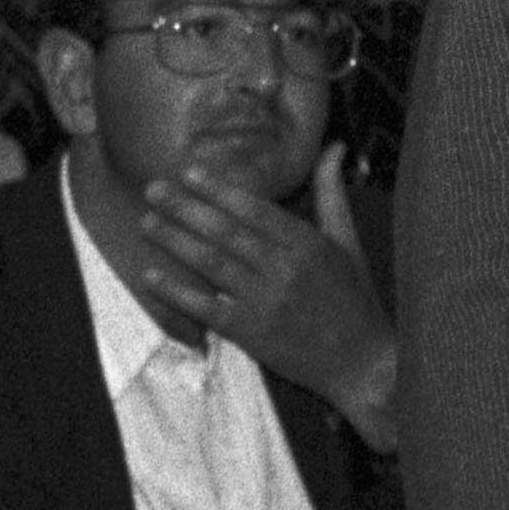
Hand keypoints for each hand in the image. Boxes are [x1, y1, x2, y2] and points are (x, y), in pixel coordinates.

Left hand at [141, 156, 398, 435]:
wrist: (361, 362)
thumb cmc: (355, 298)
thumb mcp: (349, 241)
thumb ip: (332, 193)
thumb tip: (334, 146)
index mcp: (308, 244)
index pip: (256, 210)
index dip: (219, 190)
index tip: (190, 172)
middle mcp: (284, 269)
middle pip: (226, 232)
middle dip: (186, 208)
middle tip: (154, 188)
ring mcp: (265, 302)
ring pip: (212, 264)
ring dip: (175, 241)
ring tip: (147, 221)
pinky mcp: (250, 332)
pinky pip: (205, 307)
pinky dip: (176, 291)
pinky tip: (151, 274)